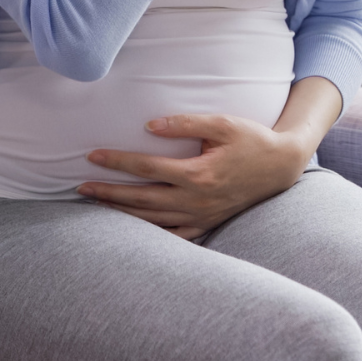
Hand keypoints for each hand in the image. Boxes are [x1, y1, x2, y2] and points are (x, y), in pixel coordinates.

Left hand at [77, 113, 309, 240]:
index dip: (118, 161)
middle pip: (141, 199)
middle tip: (81, 188)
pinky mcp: (207, 225)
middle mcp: (196, 200)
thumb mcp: (223, 123)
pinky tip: (130, 232)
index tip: (93, 156)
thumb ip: (186, 123)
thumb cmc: (252, 139)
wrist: (280, 166)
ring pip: (151, 221)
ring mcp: (201, 217)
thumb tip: (150, 126)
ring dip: (121, 213)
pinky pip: (171, 237)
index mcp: (199, 173)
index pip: (147, 168)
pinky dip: (148, 235)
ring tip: (96, 206)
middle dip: (108, 193)